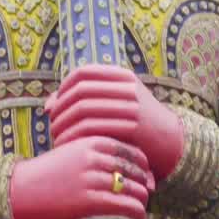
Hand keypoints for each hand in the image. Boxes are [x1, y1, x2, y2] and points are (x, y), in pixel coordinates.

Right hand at [9, 136, 151, 218]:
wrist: (19, 194)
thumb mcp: (71, 152)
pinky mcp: (90, 202)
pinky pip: (128, 207)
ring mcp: (92, 180)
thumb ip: (96, 153)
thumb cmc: (47, 175)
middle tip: (145, 195)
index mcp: (91, 141)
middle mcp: (94, 158)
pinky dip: (137, 214)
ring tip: (139, 209)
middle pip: (136, 170)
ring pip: (135, 190)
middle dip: (144, 183)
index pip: (132, 151)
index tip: (145, 177)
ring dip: (142, 201)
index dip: (143, 166)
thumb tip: (129, 165)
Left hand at [46, 65, 184, 181]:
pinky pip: (94, 128)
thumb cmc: (135, 122)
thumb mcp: (115, 102)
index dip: (63, 87)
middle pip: (80, 91)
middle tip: (51, 123)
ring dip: (64, 124)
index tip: (55, 104)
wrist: (171, 141)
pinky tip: (68, 145)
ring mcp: (132, 106)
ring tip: (56, 136)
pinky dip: (75, 136)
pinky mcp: (132, 127)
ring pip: (84, 110)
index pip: (83, 73)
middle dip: (60, 108)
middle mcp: (127, 88)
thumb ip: (85, 100)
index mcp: (122, 76)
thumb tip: (47, 106)